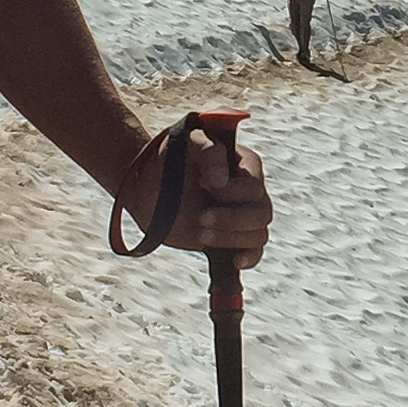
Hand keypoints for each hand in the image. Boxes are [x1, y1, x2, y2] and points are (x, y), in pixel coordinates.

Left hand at [114, 119, 270, 268]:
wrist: (146, 184)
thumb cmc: (169, 157)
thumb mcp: (185, 141)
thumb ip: (207, 150)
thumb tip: (221, 180)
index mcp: (245, 165)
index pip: (255, 185)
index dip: (232, 192)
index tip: (203, 185)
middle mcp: (248, 192)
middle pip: (261, 213)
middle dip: (232, 220)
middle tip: (201, 218)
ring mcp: (240, 217)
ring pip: (258, 236)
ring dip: (231, 239)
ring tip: (202, 234)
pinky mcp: (229, 239)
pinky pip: (251, 253)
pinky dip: (246, 261)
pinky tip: (232, 265)